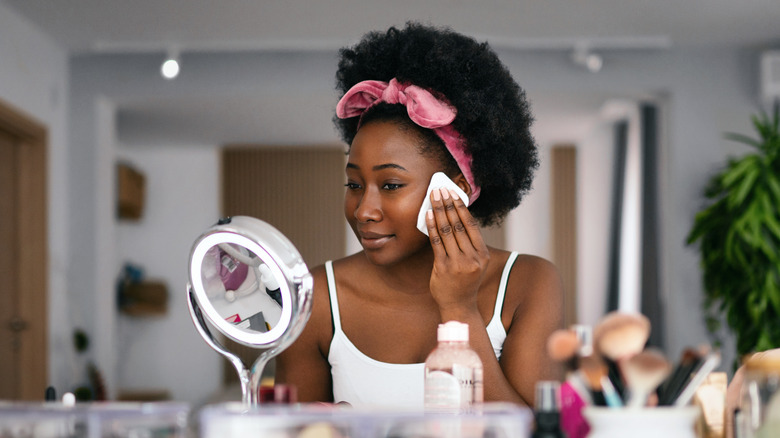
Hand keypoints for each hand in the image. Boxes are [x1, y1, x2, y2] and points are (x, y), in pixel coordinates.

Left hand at [425, 187, 489, 315]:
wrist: (459, 305)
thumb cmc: (464, 281)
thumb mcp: (474, 262)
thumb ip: (467, 243)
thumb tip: (453, 216)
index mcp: (483, 254)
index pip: (471, 225)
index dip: (461, 207)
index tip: (453, 193)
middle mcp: (473, 258)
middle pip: (458, 225)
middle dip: (447, 205)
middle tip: (439, 190)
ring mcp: (459, 263)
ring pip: (447, 231)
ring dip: (438, 212)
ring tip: (432, 198)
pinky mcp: (444, 268)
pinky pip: (436, 243)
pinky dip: (431, 227)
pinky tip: (426, 216)